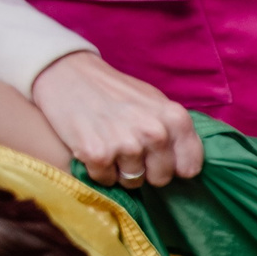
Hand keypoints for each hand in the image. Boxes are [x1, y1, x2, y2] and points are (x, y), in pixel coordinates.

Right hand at [29, 51, 203, 187]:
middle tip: (128, 148)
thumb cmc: (115, 91)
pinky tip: (93, 146)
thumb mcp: (155, 102)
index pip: (189, 168)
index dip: (173, 166)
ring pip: (133, 181)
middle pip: (160, 179)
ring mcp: (127, 144)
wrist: (67, 74)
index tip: (159, 157)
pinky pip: (106, 180)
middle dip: (146, 170)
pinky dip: (98, 170)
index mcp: (176, 119)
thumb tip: (188, 168)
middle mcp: (155, 132)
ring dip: (120, 169)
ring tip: (109, 143)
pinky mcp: (97, 154)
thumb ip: (175, 131)